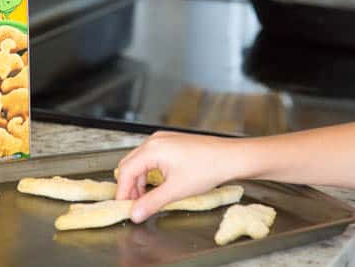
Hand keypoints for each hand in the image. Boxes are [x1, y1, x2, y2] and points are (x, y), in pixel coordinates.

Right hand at [115, 131, 239, 222]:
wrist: (231, 157)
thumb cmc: (208, 168)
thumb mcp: (176, 191)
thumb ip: (151, 203)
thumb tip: (135, 214)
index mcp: (152, 149)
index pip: (126, 172)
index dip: (123, 192)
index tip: (124, 207)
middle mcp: (155, 141)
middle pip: (130, 164)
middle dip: (129, 186)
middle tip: (134, 205)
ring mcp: (163, 140)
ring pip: (140, 161)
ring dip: (140, 180)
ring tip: (147, 198)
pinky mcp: (171, 142)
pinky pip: (151, 157)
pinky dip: (150, 172)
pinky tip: (157, 185)